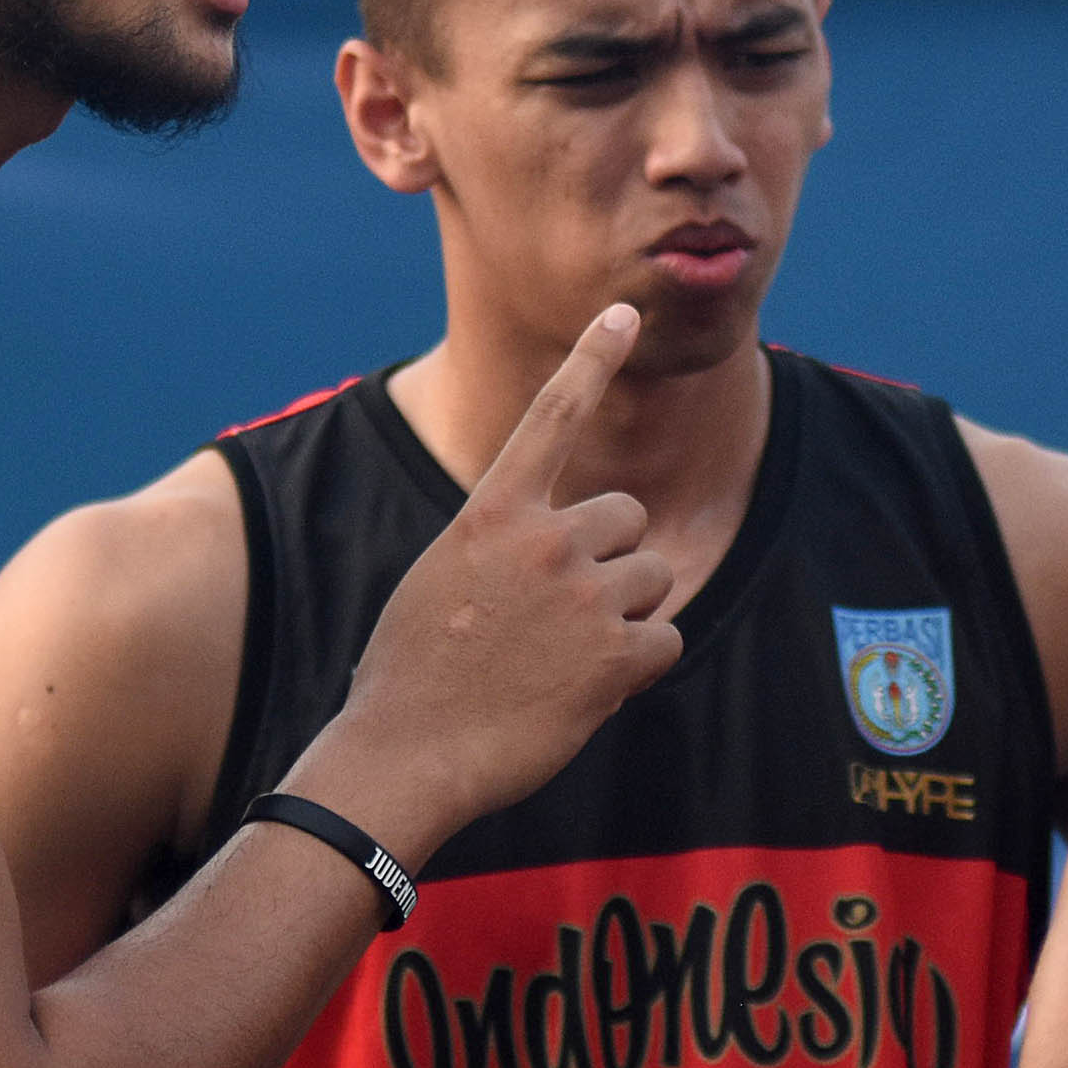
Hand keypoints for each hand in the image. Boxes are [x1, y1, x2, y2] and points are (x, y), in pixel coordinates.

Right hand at [291, 305, 676, 859]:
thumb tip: (556, 548)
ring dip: (624, 615)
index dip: (592, 358)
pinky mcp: (615, 657)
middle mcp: (546, 539)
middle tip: (562, 613)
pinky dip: (637, 668)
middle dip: (611, 558)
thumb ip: (503, 544)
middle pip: (627, 516)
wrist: (404, 754)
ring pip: (651, 578)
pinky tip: (585, 690)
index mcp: (492, 512)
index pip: (551, 415)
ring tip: (563, 657)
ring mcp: (585, 596)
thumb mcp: (443, 576)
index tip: (625, 312)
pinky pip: (663, 641)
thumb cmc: (412, 672)